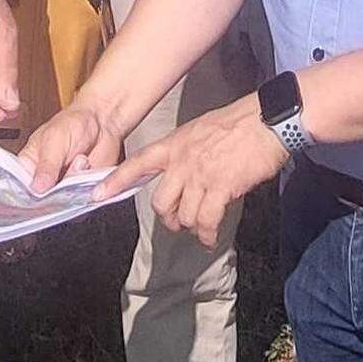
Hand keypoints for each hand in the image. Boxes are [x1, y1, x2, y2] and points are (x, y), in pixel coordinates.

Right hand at [17, 103, 124, 192]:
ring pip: (63, 201)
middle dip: (55, 190)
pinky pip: (81, 200)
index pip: (20, 189)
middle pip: (42, 201)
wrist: (102, 123)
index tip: (40, 190)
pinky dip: (86, 188)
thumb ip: (47, 164)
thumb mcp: (54, 139)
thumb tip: (37, 188)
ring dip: (74, 183)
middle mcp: (43, 180)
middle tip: (65, 169)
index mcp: (28, 166)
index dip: (28, 195)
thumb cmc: (73, 124)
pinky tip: (88, 170)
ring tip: (80, 160)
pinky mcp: (80, 192)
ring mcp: (62, 187)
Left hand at [105, 95, 287, 242]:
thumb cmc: (238, 124)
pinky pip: (206, 221)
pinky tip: (210, 240)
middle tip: (180, 221)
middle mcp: (182, 162)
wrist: (265, 122)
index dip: (116, 181)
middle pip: (161, 202)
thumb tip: (186, 176)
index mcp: (174, 145)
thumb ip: (186, 153)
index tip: (97, 195)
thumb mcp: (200, 131)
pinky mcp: (220, 188)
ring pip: (184, 215)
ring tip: (202, 228)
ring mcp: (200, 176)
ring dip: (192, 226)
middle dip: (170, 217)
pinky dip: (207, 236)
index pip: (138, 164)